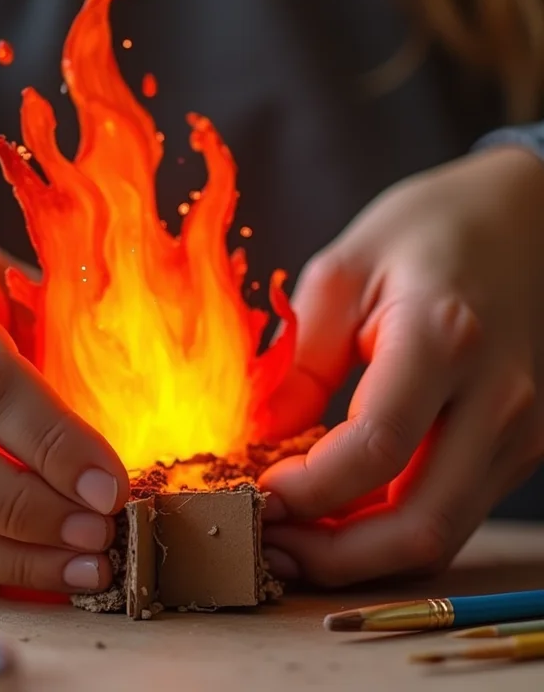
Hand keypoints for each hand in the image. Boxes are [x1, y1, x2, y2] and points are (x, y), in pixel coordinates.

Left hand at [260, 146, 543, 585]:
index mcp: (443, 339)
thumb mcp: (342, 272)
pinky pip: (451, 509)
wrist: (521, 217)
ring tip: (294, 534)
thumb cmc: (426, 229)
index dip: (306, 489)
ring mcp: (520, 428)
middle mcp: (497, 397)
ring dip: (361, 551)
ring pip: (440, 532)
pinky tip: (341, 508)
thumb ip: (301, 362)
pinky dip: (391, 525)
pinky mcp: (519, 441)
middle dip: (333, 556)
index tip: (256, 492)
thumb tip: (261, 440)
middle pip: (420, 524)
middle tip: (270, 545)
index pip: (374, 449)